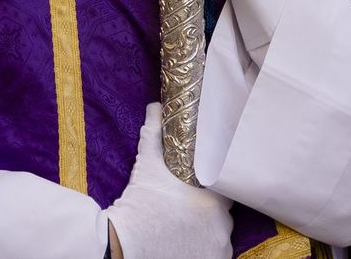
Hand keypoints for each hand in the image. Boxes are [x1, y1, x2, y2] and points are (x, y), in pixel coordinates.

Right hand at [104, 104, 232, 258]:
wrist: (123, 244)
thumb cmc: (137, 204)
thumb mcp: (146, 167)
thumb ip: (154, 135)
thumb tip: (155, 107)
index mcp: (214, 203)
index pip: (227, 192)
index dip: (217, 189)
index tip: (204, 187)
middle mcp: (222, 230)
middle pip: (224, 217)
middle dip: (210, 212)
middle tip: (190, 208)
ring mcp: (216, 252)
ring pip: (220, 238)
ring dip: (209, 233)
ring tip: (187, 228)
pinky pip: (214, 255)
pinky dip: (204, 250)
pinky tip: (187, 245)